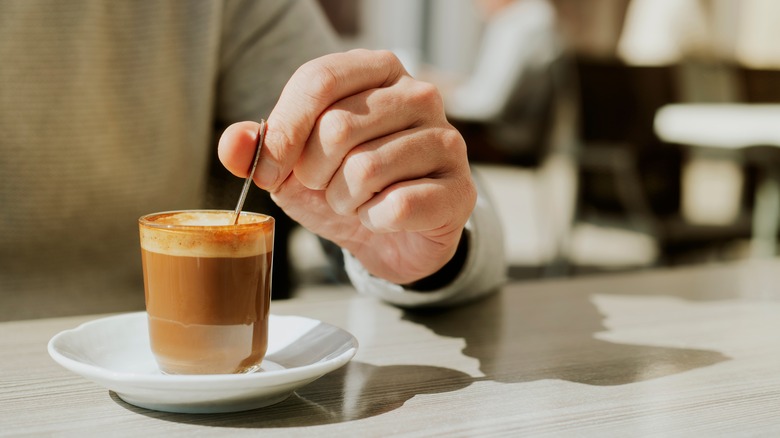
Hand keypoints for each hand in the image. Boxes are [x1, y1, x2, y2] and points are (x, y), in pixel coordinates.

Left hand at [218, 49, 475, 284]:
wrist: (391, 235)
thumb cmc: (342, 187)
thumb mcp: (292, 167)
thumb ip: (260, 150)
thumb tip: (233, 143)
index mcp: (377, 71)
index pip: (319, 80)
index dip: (283, 131)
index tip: (269, 171)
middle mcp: (418, 95)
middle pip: (338, 127)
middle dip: (314, 174)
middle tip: (326, 186)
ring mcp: (446, 140)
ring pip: (365, 170)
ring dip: (345, 201)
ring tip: (357, 201)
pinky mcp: (460, 189)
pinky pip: (396, 207)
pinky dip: (374, 222)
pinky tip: (383, 217)